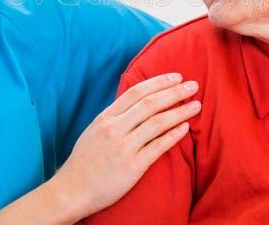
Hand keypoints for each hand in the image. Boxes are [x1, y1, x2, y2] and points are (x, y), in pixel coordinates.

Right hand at [50, 73, 200, 219]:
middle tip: (194, 85)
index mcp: (105, 117)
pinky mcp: (132, 167)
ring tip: (197, 105)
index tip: (176, 77)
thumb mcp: (94, 131)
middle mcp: (114, 128)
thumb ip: (115, 117)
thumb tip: (137, 104)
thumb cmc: (85, 161)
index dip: (159, 82)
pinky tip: (185, 127)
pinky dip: (174, 135)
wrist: (72, 191)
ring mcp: (123, 147)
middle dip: (175, 92)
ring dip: (180, 112)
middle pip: (150, 103)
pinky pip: (158, 147)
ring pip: (157, 122)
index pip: (136, 92)